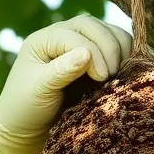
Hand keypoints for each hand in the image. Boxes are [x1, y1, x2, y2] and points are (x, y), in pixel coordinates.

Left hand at [0, 15, 131, 153]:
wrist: (27, 127)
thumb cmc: (26, 109)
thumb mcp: (39, 90)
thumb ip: (62, 71)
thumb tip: (87, 53)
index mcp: (43, 40)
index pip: (74, 35)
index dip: (93, 52)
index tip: (102, 77)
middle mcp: (61, 35)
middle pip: (92, 26)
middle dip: (109, 47)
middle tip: (112, 75)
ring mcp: (78, 44)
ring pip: (107, 31)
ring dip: (120, 48)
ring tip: (121, 72)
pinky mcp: (93, 57)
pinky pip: (114, 46)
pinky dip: (124, 54)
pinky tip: (126, 70)